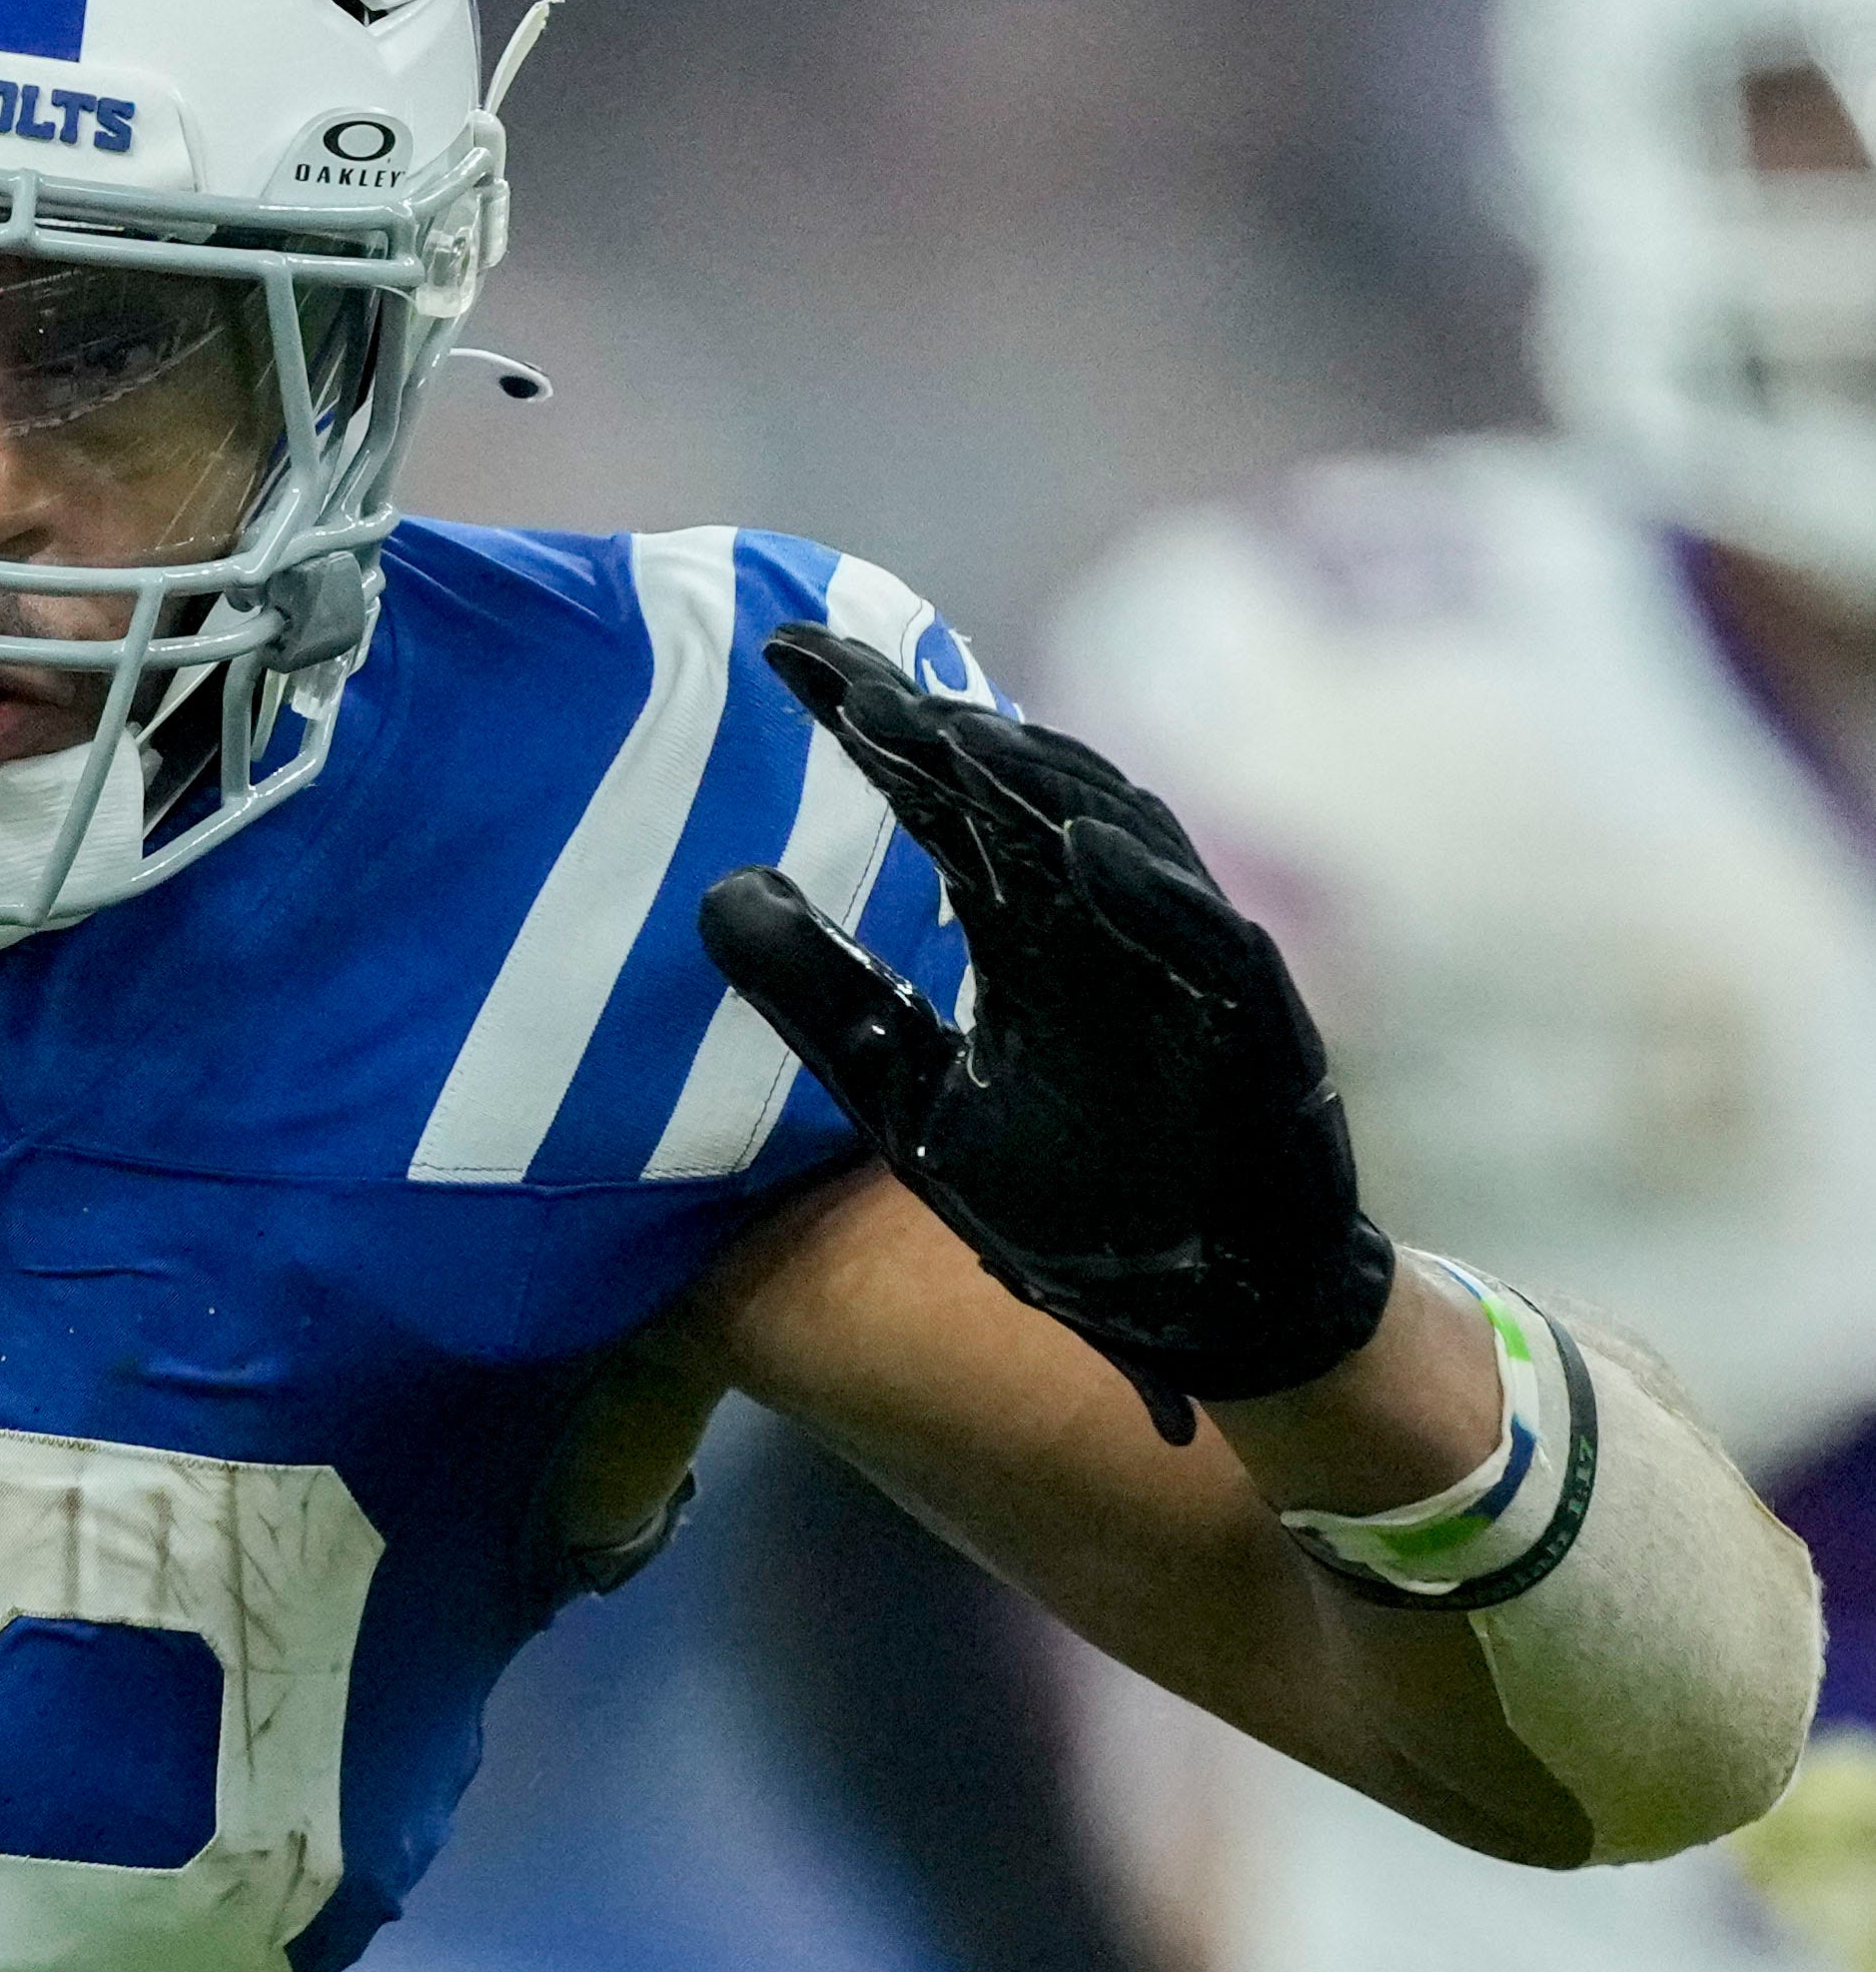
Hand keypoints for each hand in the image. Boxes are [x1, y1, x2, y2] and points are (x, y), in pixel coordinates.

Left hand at [697, 624, 1392, 1440]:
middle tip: (844, 676)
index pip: (935, 797)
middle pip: (1016, 793)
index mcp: (1023, 927)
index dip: (867, 721)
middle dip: (935, 728)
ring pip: (1114, 839)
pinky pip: (1204, 945)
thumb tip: (717, 891)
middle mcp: (1102, 924)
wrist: (1213, 1318)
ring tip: (944, 732)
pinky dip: (1148, 893)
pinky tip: (1078, 847)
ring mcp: (1183, 967)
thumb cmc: (1075, 1201)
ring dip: (1034, 784)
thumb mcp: (909, 1101)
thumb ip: (825, 1000)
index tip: (779, 653)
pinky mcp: (1255, 1030)